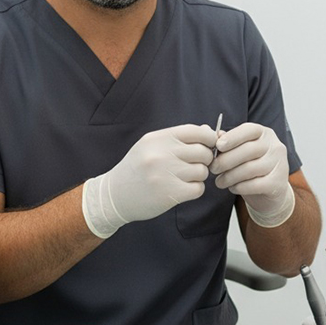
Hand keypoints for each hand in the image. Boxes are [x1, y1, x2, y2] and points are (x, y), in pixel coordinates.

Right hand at [82, 124, 216, 237]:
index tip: (209, 144)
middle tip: (194, 164)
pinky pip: (198, 189)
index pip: (195, 131)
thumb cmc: (136, 168)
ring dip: (198, 175)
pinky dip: (194, 189)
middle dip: (204, 159)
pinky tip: (182, 188)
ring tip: (184, 177)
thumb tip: (207, 131)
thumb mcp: (151, 145)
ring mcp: (166, 174)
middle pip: (203, 152)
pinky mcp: (170, 194)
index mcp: (158, 138)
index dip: (208, 137)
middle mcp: (162, 153)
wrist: (115, 194)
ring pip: (202, 171)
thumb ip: (177, 138)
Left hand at [210, 122, 294, 227]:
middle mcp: (275, 146)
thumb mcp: (240, 149)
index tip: (218, 146)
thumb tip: (213, 135)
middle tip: (213, 168)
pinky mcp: (278, 183)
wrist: (271, 190)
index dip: (232, 137)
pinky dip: (239, 187)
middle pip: (248, 150)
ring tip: (219, 181)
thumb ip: (228, 141)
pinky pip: (254, 185)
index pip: (249, 130)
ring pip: (249, 169)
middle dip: (226, 160)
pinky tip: (232, 188)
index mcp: (264, 133)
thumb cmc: (251, 164)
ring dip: (230, 176)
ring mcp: (280, 164)